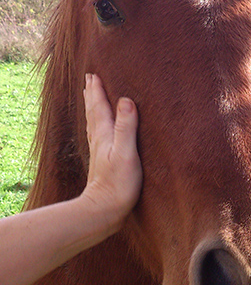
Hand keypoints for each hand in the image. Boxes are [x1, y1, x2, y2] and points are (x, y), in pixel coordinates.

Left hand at [81, 74, 142, 232]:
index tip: (94, 74)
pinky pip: (98, 136)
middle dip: (92, 95)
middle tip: (90, 80)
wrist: (105, 210)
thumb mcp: (126, 153)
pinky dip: (97, 126)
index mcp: (104, 135)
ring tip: (92, 98)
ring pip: (93, 123)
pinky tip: (100, 131)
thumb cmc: (118, 183)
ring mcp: (99, 152)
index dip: (97, 90)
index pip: (99, 107)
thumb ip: (126, 127)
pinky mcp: (103, 163)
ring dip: (93, 108)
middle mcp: (99, 140)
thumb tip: (126, 100)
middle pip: (93, 112)